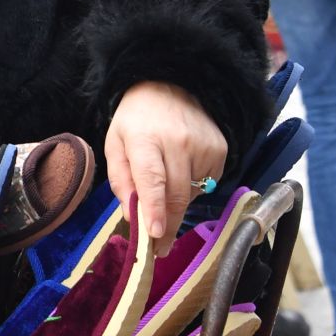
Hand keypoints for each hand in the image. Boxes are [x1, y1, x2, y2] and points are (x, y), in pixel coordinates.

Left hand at [104, 81, 226, 252]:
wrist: (170, 86)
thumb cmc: (137, 121)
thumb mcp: (115, 144)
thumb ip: (121, 181)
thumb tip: (134, 216)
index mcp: (145, 138)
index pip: (152, 178)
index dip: (155, 209)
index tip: (156, 234)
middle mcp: (178, 141)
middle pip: (176, 194)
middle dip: (168, 226)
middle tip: (159, 248)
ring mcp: (204, 146)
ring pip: (192, 193)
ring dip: (177, 202)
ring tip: (164, 185)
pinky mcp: (220, 151)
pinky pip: (206, 184)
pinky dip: (192, 188)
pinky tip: (181, 170)